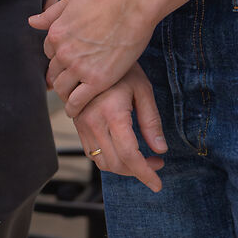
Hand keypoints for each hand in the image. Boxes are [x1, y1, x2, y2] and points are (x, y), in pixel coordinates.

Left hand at [29, 0, 156, 116]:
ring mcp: (79, 67)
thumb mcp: (73, 0)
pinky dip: (74, 108)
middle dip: (60, 77)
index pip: (48, 52)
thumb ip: (51, 13)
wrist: (131, 10)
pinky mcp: (96, 80)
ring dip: (65, 94)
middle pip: (54, 71)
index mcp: (55, 33)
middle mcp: (63, 52)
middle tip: (68, 84)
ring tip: (71, 98)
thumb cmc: (106, 1)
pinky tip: (75, 111)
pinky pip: (78, 101)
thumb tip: (31, 21)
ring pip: (63, 88)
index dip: (58, 57)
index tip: (66, 63)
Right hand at [71, 65, 167, 193]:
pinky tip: (123, 148)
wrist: (91, 52)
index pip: (129, 155)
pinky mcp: (77, 123)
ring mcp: (81, 123)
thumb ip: (151, 121)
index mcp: (112, 112)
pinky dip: (109, 158)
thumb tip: (160, 149)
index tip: (157, 184)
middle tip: (156, 162)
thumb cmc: (122, 67)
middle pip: (115, 163)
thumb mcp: (143, 89)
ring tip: (141, 157)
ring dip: (123, 167)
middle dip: (137, 171)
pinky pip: (91, 152)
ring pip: (102, 161)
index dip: (145, 173)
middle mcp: (92, 121)